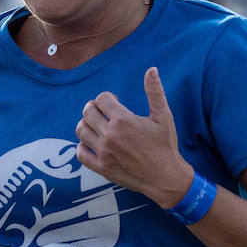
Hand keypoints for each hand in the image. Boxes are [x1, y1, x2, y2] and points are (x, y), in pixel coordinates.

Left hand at [75, 67, 193, 207]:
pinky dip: (83, 145)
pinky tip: (93, 143)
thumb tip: (151, 69)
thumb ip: (155, 92)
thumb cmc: (165, 146)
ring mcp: (103, 152)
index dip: (108, 98)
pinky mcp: (101, 167)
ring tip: (98, 125)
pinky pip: (80, 153)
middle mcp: (110, 135)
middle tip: (105, 112)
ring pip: (81, 130)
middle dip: (95, 107)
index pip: (101, 99)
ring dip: (87, 124)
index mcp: (123, 120)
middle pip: (87, 112)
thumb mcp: (163, 116)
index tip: (116, 103)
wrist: (165, 177)